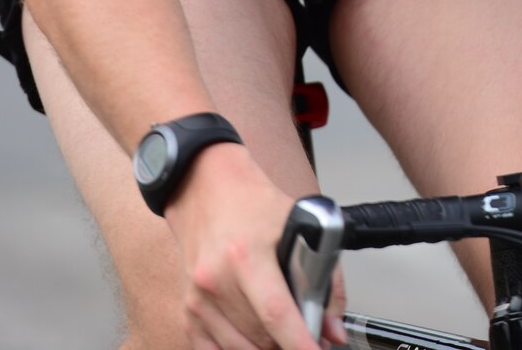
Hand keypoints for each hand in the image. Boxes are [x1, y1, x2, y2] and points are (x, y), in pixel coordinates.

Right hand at [164, 146, 347, 348]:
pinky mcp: (187, 307)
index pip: (277, 314)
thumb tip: (333, 329)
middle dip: (289, 343)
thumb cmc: (252, 203)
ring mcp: (197, 297)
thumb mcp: (300, 226)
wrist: (204, 187)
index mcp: (246, 256)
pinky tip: (254, 340)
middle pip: (261, 336)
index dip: (299, 343)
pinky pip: (210, 349)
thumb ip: (326, 278)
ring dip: (266, 347)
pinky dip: (237, 349)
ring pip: (239, 347)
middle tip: (310, 335)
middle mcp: (216, 280)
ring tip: (284, 332)